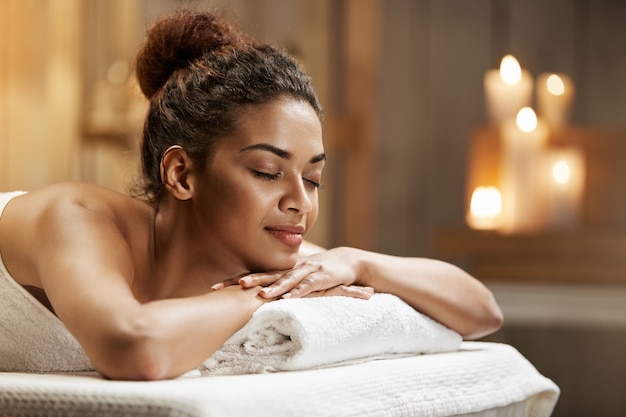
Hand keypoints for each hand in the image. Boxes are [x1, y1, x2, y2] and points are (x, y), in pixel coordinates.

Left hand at [211, 247, 373, 299]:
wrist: (347, 261)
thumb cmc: (317, 273)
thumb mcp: (295, 280)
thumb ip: (277, 287)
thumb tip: (253, 299)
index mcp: (280, 271)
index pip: (253, 274)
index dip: (233, 280)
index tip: (213, 288)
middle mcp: (290, 269)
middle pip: (265, 275)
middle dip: (247, 280)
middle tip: (229, 287)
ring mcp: (305, 272)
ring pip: (286, 280)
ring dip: (273, 287)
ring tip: (259, 295)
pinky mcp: (321, 277)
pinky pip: (308, 286)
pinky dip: (299, 292)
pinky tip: (290, 299)